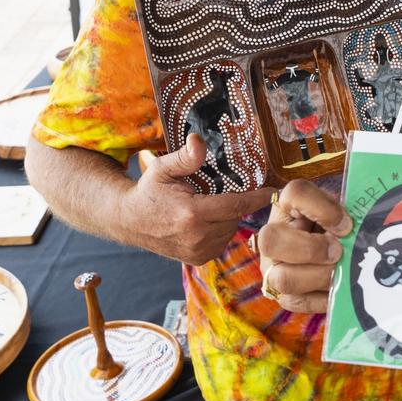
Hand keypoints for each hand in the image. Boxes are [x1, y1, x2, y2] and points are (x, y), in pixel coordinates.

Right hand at [122, 134, 272, 265]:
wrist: (128, 221)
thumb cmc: (148, 191)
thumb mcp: (163, 168)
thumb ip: (185, 157)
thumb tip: (199, 140)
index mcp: (192, 214)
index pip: (237, 205)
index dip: (257, 198)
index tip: (273, 191)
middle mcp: (197, 237)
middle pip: (236, 217)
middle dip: (237, 204)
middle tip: (226, 191)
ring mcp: (197, 251)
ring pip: (231, 231)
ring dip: (229, 218)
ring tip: (212, 205)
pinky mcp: (197, 259)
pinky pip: (222, 241)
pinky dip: (221, 230)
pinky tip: (207, 220)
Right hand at [257, 179, 352, 312]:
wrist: (334, 253)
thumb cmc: (337, 227)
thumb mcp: (340, 212)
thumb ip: (346, 214)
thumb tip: (354, 231)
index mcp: (288, 205)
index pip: (295, 193)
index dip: (323, 209)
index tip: (346, 224)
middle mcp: (271, 236)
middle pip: (271, 240)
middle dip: (311, 249)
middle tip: (338, 252)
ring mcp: (272, 269)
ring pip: (283, 278)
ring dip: (320, 276)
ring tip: (340, 271)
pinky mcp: (283, 296)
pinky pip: (299, 303)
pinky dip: (324, 297)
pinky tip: (339, 287)